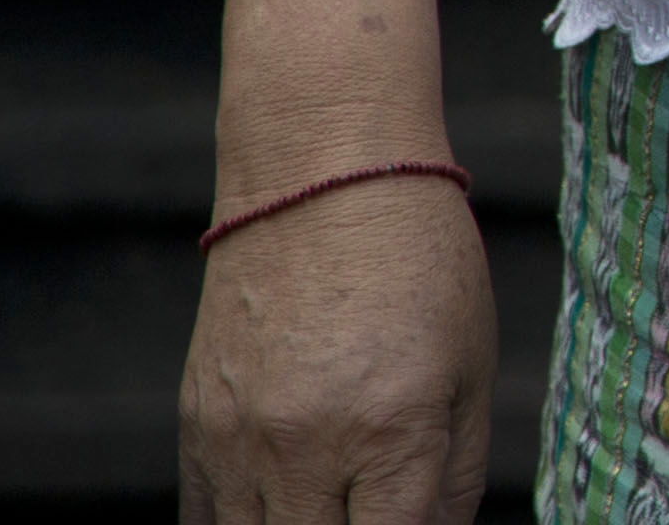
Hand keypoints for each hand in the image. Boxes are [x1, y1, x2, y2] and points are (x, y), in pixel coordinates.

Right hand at [180, 176, 495, 524]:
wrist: (320, 178)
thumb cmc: (419, 264)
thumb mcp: (472, 366)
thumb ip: (457, 476)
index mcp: (392, 434)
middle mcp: (306, 450)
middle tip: (373, 507)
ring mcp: (240, 445)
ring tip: (333, 500)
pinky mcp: (196, 429)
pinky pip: (204, 522)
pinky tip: (281, 510)